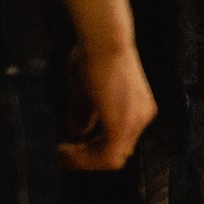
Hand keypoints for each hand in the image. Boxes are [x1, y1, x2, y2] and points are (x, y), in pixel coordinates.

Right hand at [58, 44, 155, 171]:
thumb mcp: (88, 89)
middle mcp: (143, 117)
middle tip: (61, 156)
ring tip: (60, 154)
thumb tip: (78, 132)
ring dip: (83, 161)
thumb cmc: (93, 56)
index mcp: (139, 108)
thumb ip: (86, 111)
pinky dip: (84, 159)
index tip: (67, 147)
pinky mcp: (122, 125)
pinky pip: (106, 156)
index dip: (93, 150)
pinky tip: (63, 150)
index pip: (119, 141)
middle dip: (87, 158)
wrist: (104, 42)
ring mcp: (136, 122)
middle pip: (117, 153)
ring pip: (112, 159)